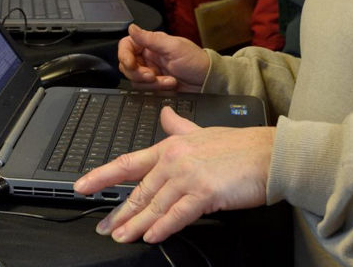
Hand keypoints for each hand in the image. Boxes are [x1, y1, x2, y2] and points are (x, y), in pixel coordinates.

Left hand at [74, 110, 273, 243]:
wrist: (269, 153)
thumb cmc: (240, 146)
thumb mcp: (202, 131)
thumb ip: (179, 126)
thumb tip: (164, 115)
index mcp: (170, 147)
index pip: (128, 163)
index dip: (102, 176)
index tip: (83, 186)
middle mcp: (174, 160)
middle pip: (138, 190)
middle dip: (119, 211)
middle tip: (104, 227)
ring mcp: (188, 176)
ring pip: (154, 204)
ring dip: (135, 224)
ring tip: (121, 236)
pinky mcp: (205, 192)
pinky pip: (178, 214)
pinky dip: (162, 226)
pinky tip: (150, 236)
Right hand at [117, 24, 209, 92]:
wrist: (209, 82)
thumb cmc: (196, 61)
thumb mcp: (174, 47)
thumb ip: (150, 38)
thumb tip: (131, 28)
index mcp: (151, 44)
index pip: (126, 46)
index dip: (124, 55)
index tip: (131, 64)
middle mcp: (148, 57)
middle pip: (127, 65)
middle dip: (138, 73)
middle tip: (152, 75)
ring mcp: (151, 72)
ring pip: (135, 79)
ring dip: (150, 83)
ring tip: (169, 81)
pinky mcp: (155, 86)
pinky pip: (145, 90)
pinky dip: (156, 89)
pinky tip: (170, 86)